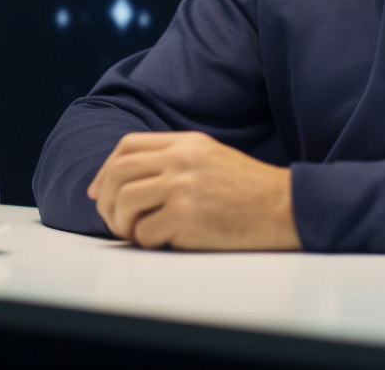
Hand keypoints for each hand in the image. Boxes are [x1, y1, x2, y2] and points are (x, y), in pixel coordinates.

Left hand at [87, 131, 301, 250]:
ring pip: (125, 203)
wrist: (284, 207)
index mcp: (186, 143)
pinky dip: (146, 241)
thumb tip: (127, 181)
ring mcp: (182, 189)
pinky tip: (163, 241)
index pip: (128, 146)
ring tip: (135, 232)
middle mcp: (180, 161)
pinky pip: (145, 233)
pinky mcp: (186, 219)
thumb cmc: (249, 189)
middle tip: (113, 219)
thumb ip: (174, 160)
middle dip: (107, 200)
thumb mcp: (211, 157)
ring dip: (122, 223)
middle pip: (119, 174)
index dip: (106, 169)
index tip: (100, 191)